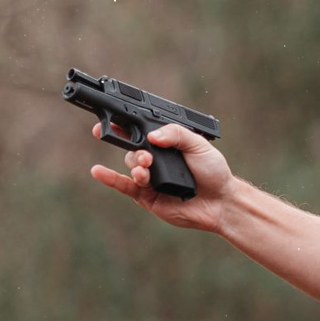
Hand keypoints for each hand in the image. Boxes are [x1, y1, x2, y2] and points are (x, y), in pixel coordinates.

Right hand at [90, 122, 234, 232]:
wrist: (221, 201)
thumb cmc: (213, 172)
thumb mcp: (198, 145)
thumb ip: (176, 134)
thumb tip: (151, 135)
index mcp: (166, 145)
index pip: (140, 131)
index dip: (123, 125)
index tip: (110, 119)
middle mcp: (155, 160)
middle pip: (132, 148)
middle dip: (136, 150)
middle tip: (148, 157)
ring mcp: (150, 179)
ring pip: (131, 166)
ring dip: (135, 166)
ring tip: (146, 169)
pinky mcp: (147, 197)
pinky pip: (124, 186)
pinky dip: (109, 178)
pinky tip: (98, 171)